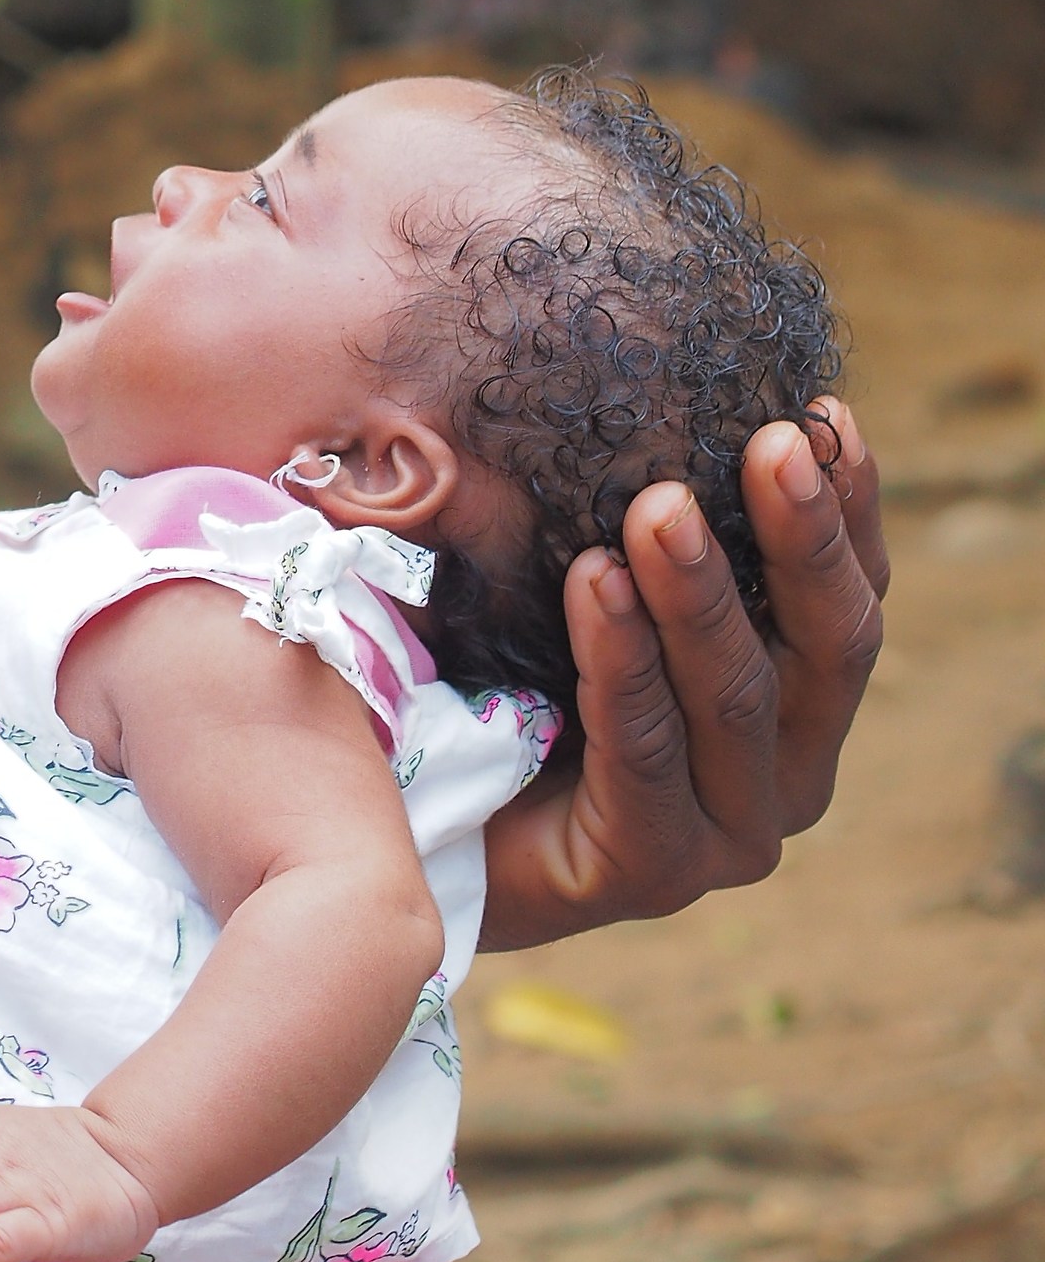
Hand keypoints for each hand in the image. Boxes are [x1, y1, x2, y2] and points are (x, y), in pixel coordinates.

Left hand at [481, 396, 885, 948]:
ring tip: (659, 506)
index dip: (846, 507)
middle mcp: (784, 767)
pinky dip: (622, 665)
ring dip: (701, 594)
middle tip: (766, 442)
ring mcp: (728, 830)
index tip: (822, 411)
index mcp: (794, 695)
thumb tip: (652, 388)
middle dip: (799, 538)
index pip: (846, 593)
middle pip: (826, 646)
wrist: (414, 816)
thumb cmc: (504, 669)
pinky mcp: (653, 873)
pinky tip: (594, 582)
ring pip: (737, 698)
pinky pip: (645, 756)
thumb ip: (636, 519)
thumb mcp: (580, 577)